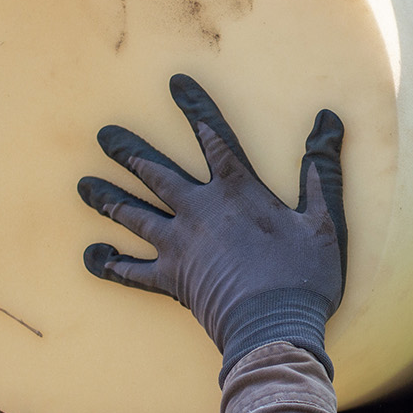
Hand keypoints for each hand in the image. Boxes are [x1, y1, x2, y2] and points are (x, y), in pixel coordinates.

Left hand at [79, 75, 346, 377]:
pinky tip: (90, 254)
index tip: (175, 83)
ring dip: (108, 198)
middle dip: (128, 151)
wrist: (273, 329)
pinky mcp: (171, 280)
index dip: (194, 106)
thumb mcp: (323, 220)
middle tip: (104, 134)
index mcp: (237, 191)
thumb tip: (328, 121)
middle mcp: (199, 211)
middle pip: (155, 172)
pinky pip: (131, 270)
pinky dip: (109, 263)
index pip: (212, 135)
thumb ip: (321, 169)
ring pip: (134, 214)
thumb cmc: (303, 277)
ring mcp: (180, 246)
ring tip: (83, 184)